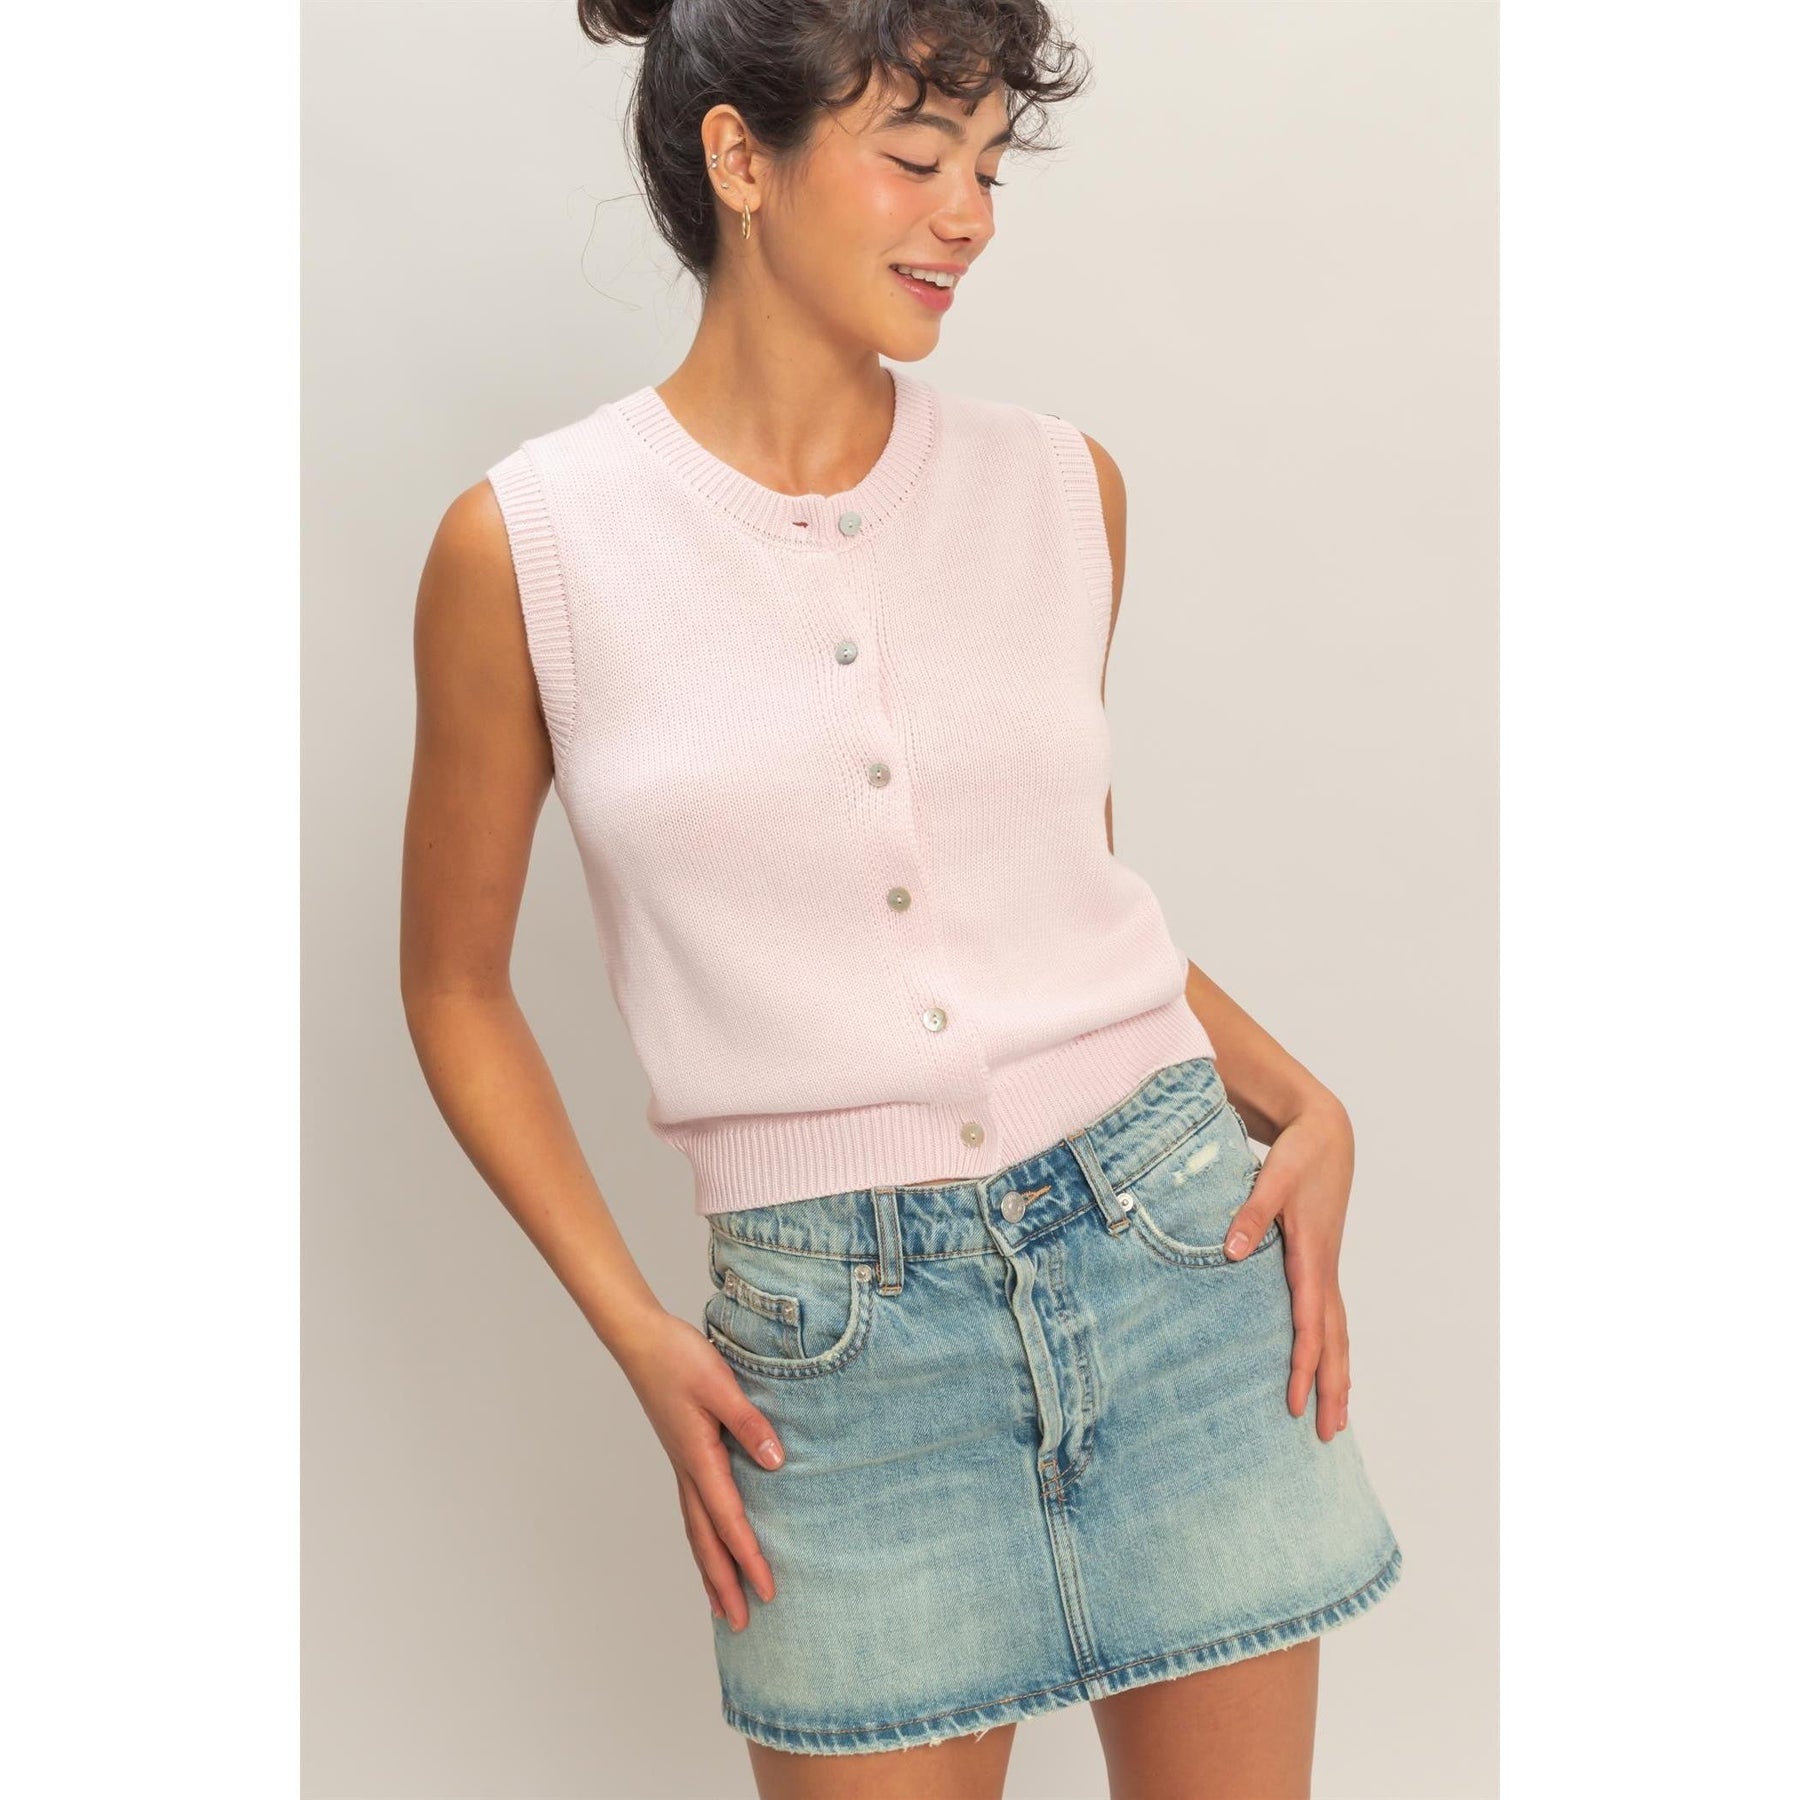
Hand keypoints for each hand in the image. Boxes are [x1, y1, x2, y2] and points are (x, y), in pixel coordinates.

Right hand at [611, 1309, 787, 1631]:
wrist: (641, 1340)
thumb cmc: (680, 1357)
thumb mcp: (721, 1385)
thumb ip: (749, 1423)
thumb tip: (776, 1463)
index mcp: (699, 1458)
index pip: (729, 1521)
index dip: (750, 1558)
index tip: (769, 1592)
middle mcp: (687, 1470)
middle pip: (707, 1541)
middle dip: (725, 1583)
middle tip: (742, 1626)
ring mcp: (681, 1464)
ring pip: (696, 1530)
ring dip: (710, 1569)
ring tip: (722, 1606)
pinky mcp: (682, 1453)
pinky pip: (693, 1509)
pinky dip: (702, 1539)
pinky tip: (709, 1544)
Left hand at [1220, 1096, 1355, 1442]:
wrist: (1325, 1132)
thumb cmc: (1298, 1154)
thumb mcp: (1272, 1178)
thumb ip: (1250, 1214)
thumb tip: (1231, 1252)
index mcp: (1312, 1256)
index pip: (1310, 1324)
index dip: (1303, 1364)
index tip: (1296, 1400)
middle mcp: (1324, 1269)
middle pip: (1333, 1341)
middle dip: (1331, 1388)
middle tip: (1327, 1435)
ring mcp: (1326, 1267)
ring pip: (1337, 1332)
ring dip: (1338, 1374)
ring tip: (1336, 1417)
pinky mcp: (1320, 1261)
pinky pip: (1331, 1316)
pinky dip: (1332, 1347)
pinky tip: (1326, 1363)